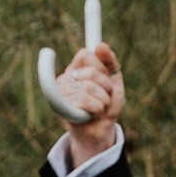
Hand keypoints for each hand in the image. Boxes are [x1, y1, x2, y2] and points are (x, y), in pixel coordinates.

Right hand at [56, 42, 125, 163]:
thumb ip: (110, 62)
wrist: (100, 131)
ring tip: (100, 108)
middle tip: (105, 96)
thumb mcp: (114, 81)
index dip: (102, 66)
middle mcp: (65, 78)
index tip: (107, 76)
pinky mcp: (63, 108)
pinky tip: (94, 114)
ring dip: (104, 100)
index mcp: (75, 68)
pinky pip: (86, 100)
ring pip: (90, 87)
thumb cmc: (106, 104)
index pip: (86, 54)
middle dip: (107, 86)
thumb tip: (100, 45)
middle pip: (91, 71)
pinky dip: (98, 108)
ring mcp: (62, 93)